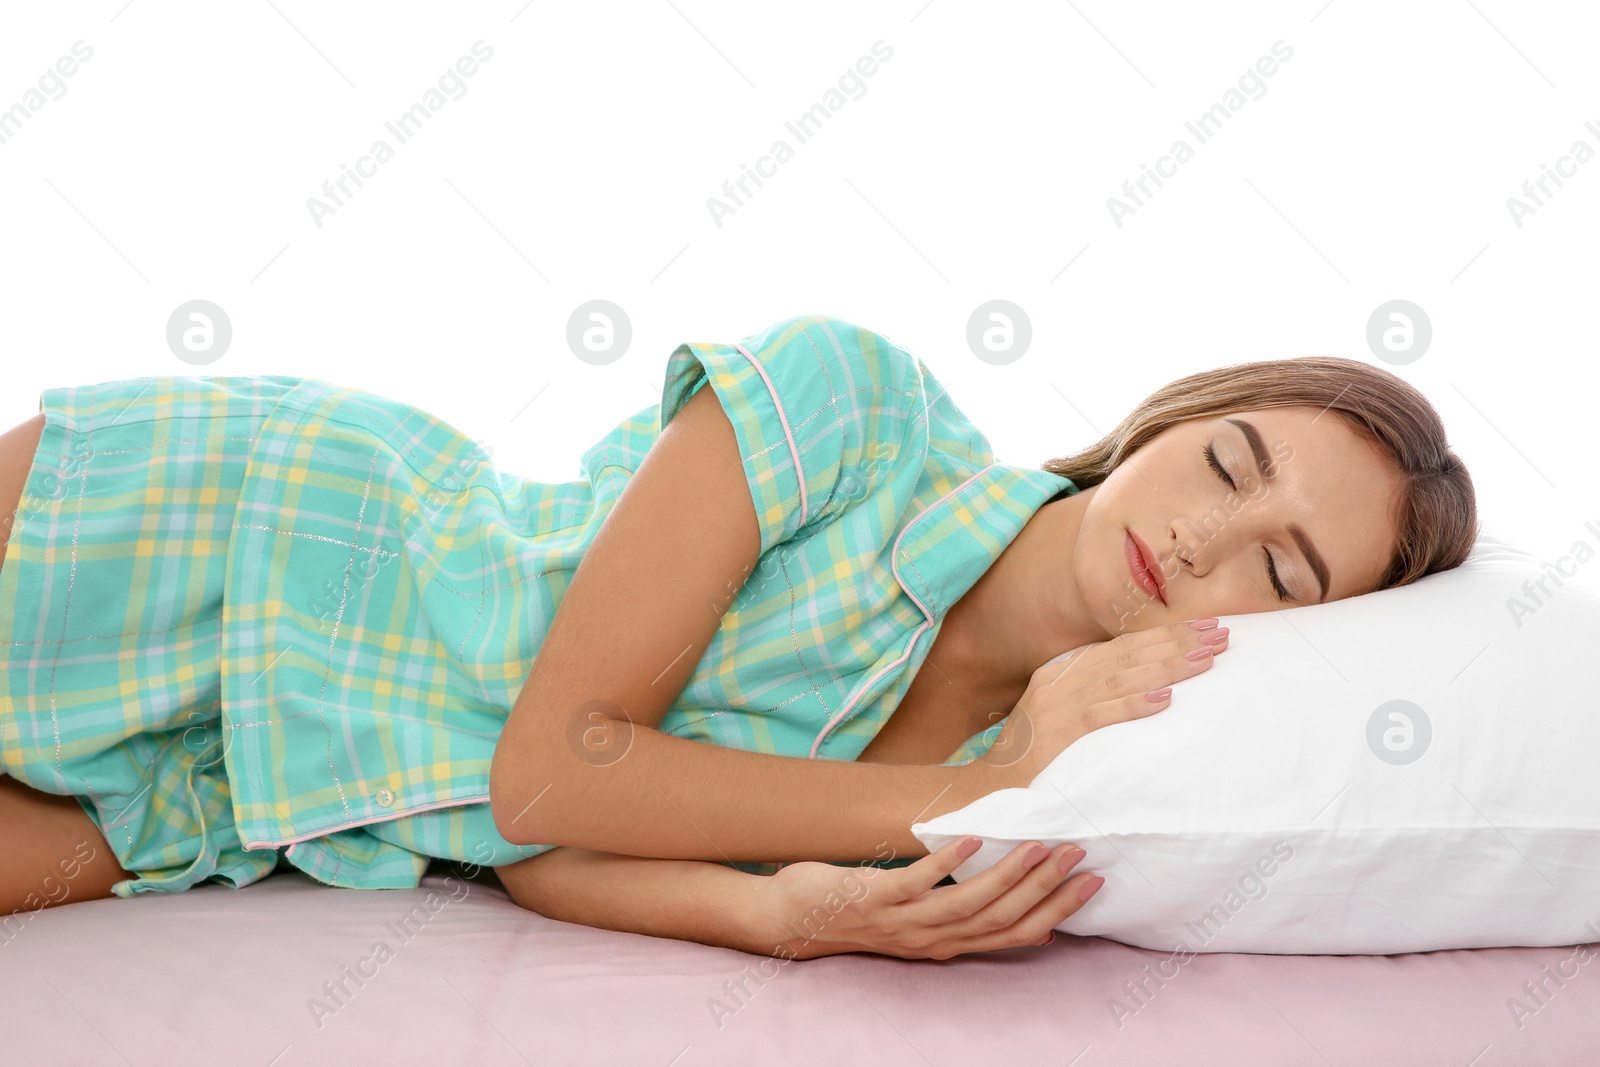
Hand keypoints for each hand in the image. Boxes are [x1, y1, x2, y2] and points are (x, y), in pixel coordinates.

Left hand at [752, 837, 1102, 960]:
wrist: (792, 922)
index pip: (1015, 933)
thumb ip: (964, 915)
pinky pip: (916, 882)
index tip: (1093, 882)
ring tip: (1039, 846)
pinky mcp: (874, 899)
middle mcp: (931, 939)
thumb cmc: (859, 912)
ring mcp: (903, 921)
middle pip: (1001, 918)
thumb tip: (1022, 909)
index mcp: (946, 943)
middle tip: (1081, 856)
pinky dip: (946, 863)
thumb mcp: (918, 920)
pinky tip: (969, 838)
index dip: (1056, 910)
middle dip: (1046, 888)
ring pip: (968, 903)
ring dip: (1007, 874)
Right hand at [978, 618, 1229, 786]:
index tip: (1204, 626)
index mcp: (1060, 670)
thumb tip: (1150, 684)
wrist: (989, 788)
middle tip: (1221, 633)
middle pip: (1126, 654)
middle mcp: (1060, 681)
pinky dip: (1134, 706)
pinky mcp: (1057, 735)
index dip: (1164, 634)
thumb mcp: (1058, 712)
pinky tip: (1166, 699)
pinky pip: (1101, 716)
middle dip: (1176, 641)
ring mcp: (1057, 706)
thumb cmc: (1032, 755)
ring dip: (1166, 667)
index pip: (1120, 645)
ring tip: (1206, 659)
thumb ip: (1093, 693)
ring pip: (1121, 678)